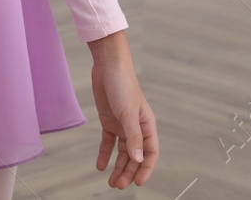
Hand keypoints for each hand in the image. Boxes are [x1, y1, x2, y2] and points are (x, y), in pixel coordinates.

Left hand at [90, 37, 156, 187]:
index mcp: (147, 125)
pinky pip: (108, 142)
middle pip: (135, 156)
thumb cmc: (123, 84)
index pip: (150, 153)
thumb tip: (138, 160)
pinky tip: (100, 166)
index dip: (145, 169)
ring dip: (118, 167)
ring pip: (122, 152)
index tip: (138, 183)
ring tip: (111, 181)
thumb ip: (133, 137)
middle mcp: (136, 127)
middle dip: (129, 172)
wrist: (108, 65)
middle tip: (118, 185)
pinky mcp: (109, 120)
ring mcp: (122, 125)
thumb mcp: (128, 113)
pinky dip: (105, 154)